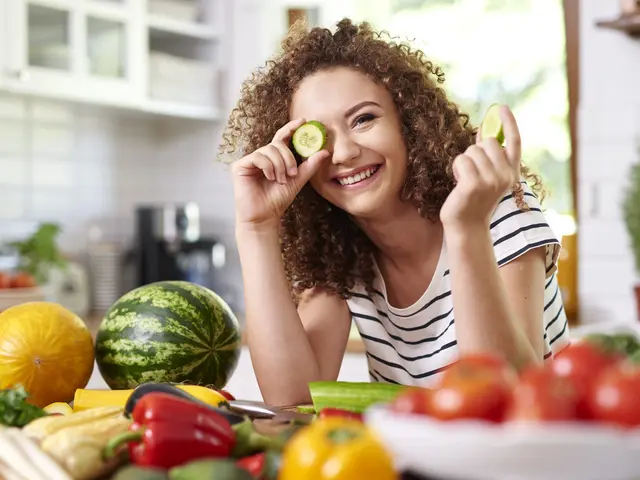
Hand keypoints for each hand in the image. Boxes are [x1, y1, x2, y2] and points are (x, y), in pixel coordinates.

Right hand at [231, 118, 329, 230]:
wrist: (264, 216)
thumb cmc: (278, 200)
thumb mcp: (297, 180)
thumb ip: (309, 166)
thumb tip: (324, 151)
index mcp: (274, 158)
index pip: (282, 138)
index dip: (291, 128)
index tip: (303, 121)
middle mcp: (261, 157)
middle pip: (277, 144)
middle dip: (288, 158)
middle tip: (292, 174)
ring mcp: (250, 160)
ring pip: (269, 150)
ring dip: (279, 165)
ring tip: (281, 180)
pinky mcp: (240, 166)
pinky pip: (258, 157)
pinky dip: (268, 166)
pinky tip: (270, 178)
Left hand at [440, 105, 520, 231]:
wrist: (467, 226)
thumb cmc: (473, 199)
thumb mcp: (486, 175)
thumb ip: (488, 156)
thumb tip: (483, 131)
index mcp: (511, 173)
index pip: (514, 142)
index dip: (509, 123)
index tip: (501, 107)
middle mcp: (505, 176)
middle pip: (488, 142)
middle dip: (475, 152)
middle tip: (472, 172)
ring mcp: (491, 180)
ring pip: (472, 151)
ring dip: (464, 162)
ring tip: (465, 180)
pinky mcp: (474, 184)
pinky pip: (461, 160)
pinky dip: (456, 169)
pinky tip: (459, 184)